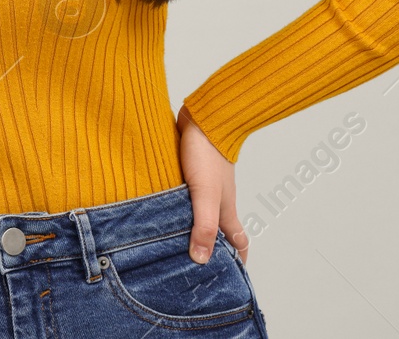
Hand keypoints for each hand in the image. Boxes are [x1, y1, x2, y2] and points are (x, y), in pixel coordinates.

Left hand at [177, 104, 250, 265]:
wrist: (202, 118)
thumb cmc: (208, 155)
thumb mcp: (205, 196)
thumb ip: (203, 226)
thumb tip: (201, 260)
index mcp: (226, 211)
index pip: (238, 242)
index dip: (236, 262)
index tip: (231, 280)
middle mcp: (217, 201)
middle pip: (218, 231)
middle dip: (210, 249)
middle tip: (194, 266)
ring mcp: (204, 187)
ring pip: (200, 214)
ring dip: (190, 228)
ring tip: (172, 243)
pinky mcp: (190, 173)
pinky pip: (185, 197)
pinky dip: (177, 208)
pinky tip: (161, 211)